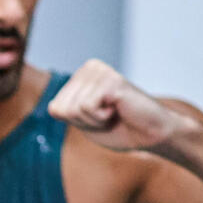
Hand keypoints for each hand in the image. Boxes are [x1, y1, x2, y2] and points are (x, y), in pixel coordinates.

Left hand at [49, 59, 177, 152]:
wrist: (150, 135)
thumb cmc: (119, 128)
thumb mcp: (83, 120)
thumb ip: (66, 110)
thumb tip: (52, 106)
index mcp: (81, 76)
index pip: (54, 108)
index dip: (75, 122)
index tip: (97, 118)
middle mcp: (90, 68)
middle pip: (62, 108)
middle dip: (83, 121)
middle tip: (107, 117)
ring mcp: (101, 72)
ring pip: (73, 109)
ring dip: (93, 120)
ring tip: (113, 113)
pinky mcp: (111, 80)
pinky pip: (86, 108)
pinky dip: (100, 118)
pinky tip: (118, 110)